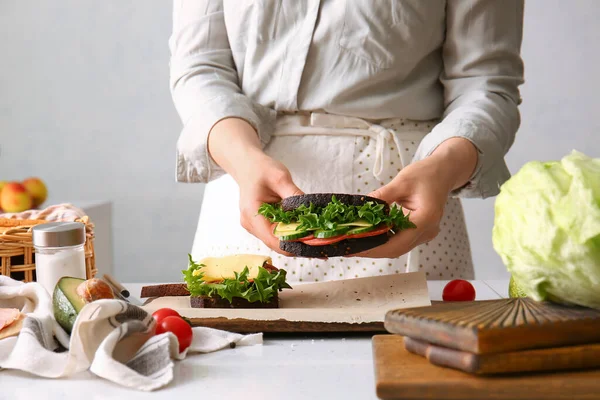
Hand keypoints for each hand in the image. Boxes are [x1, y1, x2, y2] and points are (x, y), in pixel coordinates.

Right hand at [207, 118, 303, 254]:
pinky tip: (303, 227)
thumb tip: (312, 212)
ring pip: (277, 240)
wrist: (247, 165)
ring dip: (295, 238)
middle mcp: (251, 225)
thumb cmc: (261, 169)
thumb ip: (295, 195)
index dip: (294, 244)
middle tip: (321, 239)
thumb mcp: (281, 178)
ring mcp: (254, 226)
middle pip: (276, 243)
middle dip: (298, 242)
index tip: (314, 241)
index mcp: (252, 214)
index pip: (274, 240)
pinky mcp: (259, 225)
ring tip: (315, 233)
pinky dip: (290, 232)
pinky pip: (276, 233)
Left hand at [354, 138, 477, 258]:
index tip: (354, 246)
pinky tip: (367, 235)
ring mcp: (425, 234)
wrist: (443, 172)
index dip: (374, 247)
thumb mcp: (401, 181)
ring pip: (397, 247)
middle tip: (348, 246)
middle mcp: (427, 231)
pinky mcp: (420, 232)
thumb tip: (360, 208)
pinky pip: (400, 240)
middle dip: (370, 249)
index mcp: (425, 218)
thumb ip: (381, 196)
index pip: (397, 242)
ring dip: (375, 246)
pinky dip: (383, 240)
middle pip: (395, 249)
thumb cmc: (426, 173)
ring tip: (353, 242)